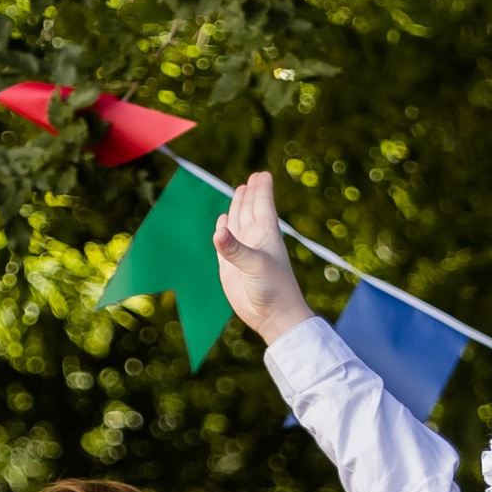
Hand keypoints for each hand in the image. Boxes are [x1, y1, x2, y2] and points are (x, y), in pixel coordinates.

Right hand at [212, 170, 313, 343]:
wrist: (272, 317)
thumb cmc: (273, 289)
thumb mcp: (255, 266)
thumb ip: (235, 250)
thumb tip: (218, 232)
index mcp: (266, 234)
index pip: (263, 205)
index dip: (262, 190)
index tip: (263, 174)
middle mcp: (255, 240)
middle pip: (250, 209)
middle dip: (250, 193)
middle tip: (252, 178)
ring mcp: (243, 252)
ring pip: (238, 222)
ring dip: (238, 207)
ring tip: (240, 192)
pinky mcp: (230, 266)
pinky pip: (225, 242)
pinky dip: (223, 230)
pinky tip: (223, 223)